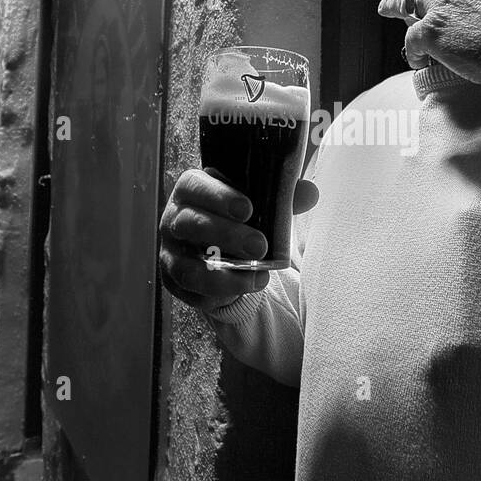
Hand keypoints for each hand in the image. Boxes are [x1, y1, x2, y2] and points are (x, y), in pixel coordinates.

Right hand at [158, 167, 317, 313]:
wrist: (219, 247)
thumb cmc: (238, 218)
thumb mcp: (258, 204)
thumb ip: (282, 198)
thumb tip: (310, 193)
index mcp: (191, 191)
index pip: (194, 186)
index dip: (218, 197)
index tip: (247, 209)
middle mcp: (174, 219)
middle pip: (190, 225)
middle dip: (226, 235)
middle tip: (260, 245)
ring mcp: (171, 252)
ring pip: (187, 266)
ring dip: (222, 275)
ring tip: (257, 276)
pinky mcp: (174, 280)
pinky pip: (191, 292)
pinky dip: (217, 294)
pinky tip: (240, 291)